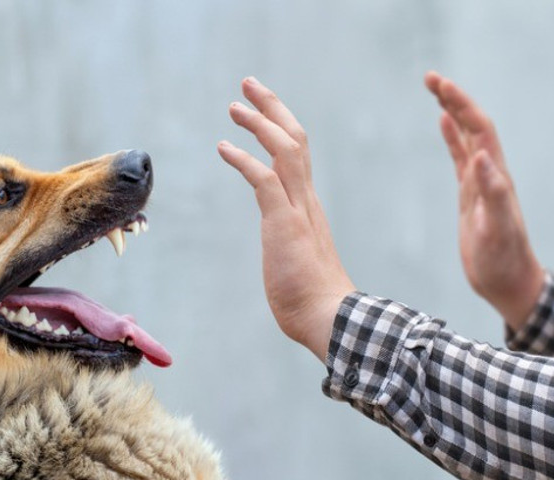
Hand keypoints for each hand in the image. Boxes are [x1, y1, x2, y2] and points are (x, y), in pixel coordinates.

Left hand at [218, 77, 354, 359]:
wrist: (329, 319)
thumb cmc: (312, 299)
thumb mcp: (296, 260)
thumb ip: (290, 245)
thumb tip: (284, 252)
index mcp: (308, 206)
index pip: (297, 155)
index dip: (280, 126)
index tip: (262, 110)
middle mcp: (306, 200)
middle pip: (295, 139)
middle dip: (272, 108)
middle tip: (249, 85)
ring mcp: (297, 210)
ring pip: (284, 150)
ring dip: (259, 123)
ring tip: (234, 106)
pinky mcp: (284, 223)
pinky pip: (264, 180)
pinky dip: (244, 159)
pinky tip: (223, 147)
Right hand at [425, 71, 544, 330]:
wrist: (507, 281)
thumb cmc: (502, 260)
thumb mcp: (497, 229)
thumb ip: (493, 192)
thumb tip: (481, 155)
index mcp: (495, 176)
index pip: (479, 129)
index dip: (461, 105)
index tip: (439, 85)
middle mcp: (490, 173)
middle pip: (472, 125)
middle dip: (453, 99)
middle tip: (429, 77)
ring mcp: (480, 182)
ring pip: (466, 137)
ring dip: (452, 111)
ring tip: (434, 90)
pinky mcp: (470, 194)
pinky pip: (459, 157)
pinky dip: (451, 137)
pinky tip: (442, 124)